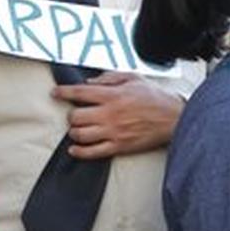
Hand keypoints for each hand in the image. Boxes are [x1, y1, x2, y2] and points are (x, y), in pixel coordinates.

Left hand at [52, 72, 183, 159]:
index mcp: (112, 95)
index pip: (79, 93)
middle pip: (75, 116)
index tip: (55, 93)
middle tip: (74, 114)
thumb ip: (109, 78)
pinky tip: (74, 149)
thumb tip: (89, 82)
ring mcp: (113, 132)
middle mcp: (109, 114)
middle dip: (70, 115)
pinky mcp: (119, 146)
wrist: (175, 118)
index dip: (63, 93)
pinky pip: (93, 152)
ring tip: (77, 129)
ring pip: (80, 135)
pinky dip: (79, 152)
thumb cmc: (154, 97)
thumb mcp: (133, 78)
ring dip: (74, 132)